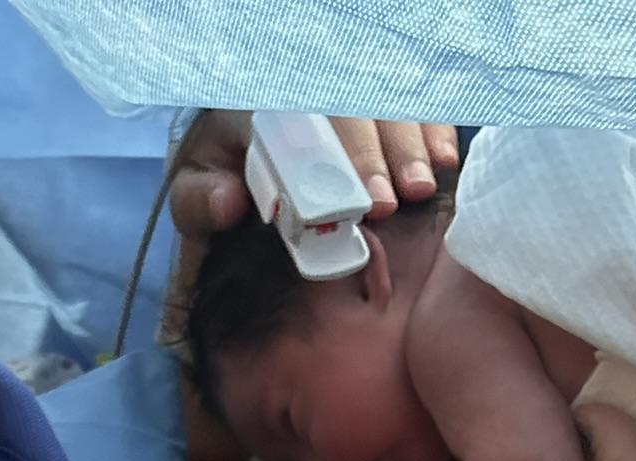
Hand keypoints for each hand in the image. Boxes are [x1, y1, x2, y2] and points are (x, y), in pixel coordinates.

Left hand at [169, 111, 460, 237]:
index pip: (300, 120)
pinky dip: (431, 126)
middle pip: (348, 108)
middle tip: (390, 204)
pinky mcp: (371, 91)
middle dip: (375, 156)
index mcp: (253, 100)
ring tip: (422, 188)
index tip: (360, 201)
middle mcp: (302, 82)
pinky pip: (409, 97)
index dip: (335, 159)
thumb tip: (229, 203)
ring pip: (383, 100)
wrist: (229, 147)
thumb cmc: (217, 174)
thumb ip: (198, 199)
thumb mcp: (189, 189)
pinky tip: (445, 158)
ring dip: (409, 144)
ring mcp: (340, 82)